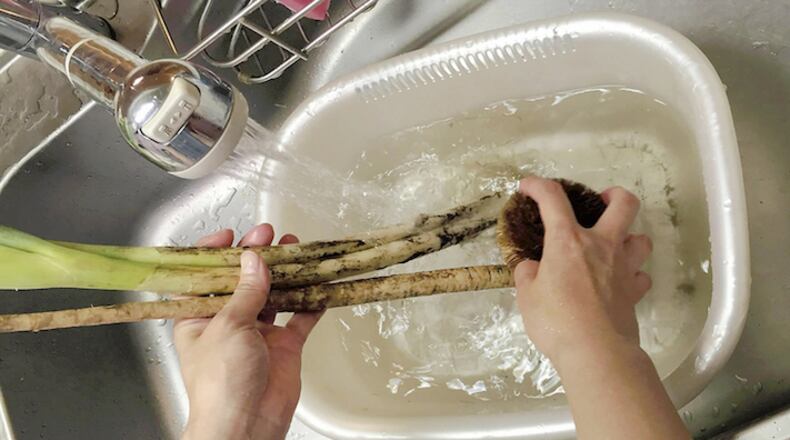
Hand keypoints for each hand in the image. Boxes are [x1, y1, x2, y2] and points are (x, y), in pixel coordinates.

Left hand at [175, 224, 322, 439]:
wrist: (247, 426)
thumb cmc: (220, 382)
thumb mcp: (228, 326)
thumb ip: (246, 292)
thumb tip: (255, 260)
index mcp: (198, 317)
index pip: (203, 277)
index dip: (214, 254)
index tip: (230, 235)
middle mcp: (228, 322)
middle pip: (243, 281)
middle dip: (256, 257)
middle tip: (268, 234)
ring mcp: (258, 334)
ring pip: (273, 295)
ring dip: (285, 273)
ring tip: (295, 249)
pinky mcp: (284, 346)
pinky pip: (300, 318)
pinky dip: (312, 302)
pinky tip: (322, 285)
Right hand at [513, 176, 688, 438]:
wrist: (596, 352)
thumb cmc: (556, 321)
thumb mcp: (527, 296)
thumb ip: (528, 274)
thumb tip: (532, 266)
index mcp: (568, 241)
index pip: (553, 199)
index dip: (538, 186)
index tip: (528, 186)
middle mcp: (601, 246)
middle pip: (623, 204)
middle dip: (613, 195)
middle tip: (600, 202)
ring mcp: (624, 268)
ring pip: (641, 239)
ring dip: (629, 237)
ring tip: (613, 245)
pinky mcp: (635, 292)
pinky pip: (641, 275)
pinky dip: (632, 275)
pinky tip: (620, 282)